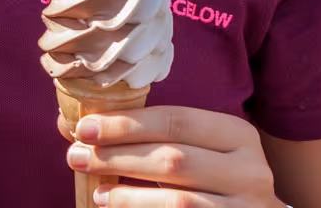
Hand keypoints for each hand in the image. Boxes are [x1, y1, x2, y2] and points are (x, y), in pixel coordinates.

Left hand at [64, 106, 281, 206]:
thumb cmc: (213, 177)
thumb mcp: (193, 149)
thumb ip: (144, 135)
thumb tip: (71, 124)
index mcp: (237, 134)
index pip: (176, 120)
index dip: (127, 124)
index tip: (85, 128)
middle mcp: (249, 170)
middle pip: (174, 159)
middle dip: (119, 157)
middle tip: (77, 156)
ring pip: (178, 200)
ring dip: (128, 196)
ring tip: (97, 191)